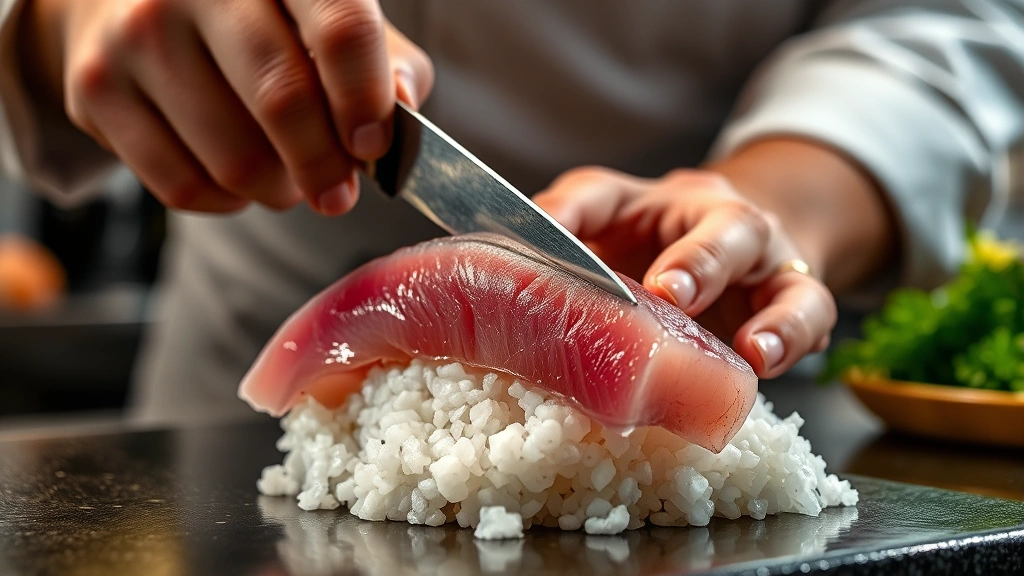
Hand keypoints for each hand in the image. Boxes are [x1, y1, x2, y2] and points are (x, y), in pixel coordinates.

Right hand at [21, 0, 432, 214]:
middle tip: (339, 193)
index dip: (365, 101)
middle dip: (325, 167)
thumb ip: (381, 59)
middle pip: (283, 101)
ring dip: (278, 190)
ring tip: (284, 173)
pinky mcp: (95, 89)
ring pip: (236, 161)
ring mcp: (137, 34)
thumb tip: (402, 108)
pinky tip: (236, 178)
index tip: (373, 148)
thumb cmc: (259, 16)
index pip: (339, 30)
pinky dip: (227, 202)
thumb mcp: (329, 16)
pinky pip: (184, 187)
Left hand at [534, 166, 837, 377]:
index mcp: (650, 204)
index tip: (552, 240)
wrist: (733, 247)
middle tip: (670, 294)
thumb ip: (558, 238)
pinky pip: (809, 315)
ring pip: (784, 275)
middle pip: (723, 227)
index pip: (606, 197)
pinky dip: (792, 338)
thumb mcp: (600, 229)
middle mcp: (718, 222)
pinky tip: (766, 360)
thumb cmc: (654, 243)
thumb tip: (497, 258)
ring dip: (770, 314)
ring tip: (753, 348)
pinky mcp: (794, 301)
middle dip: (698, 263)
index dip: (577, 216)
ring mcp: (765, 264)